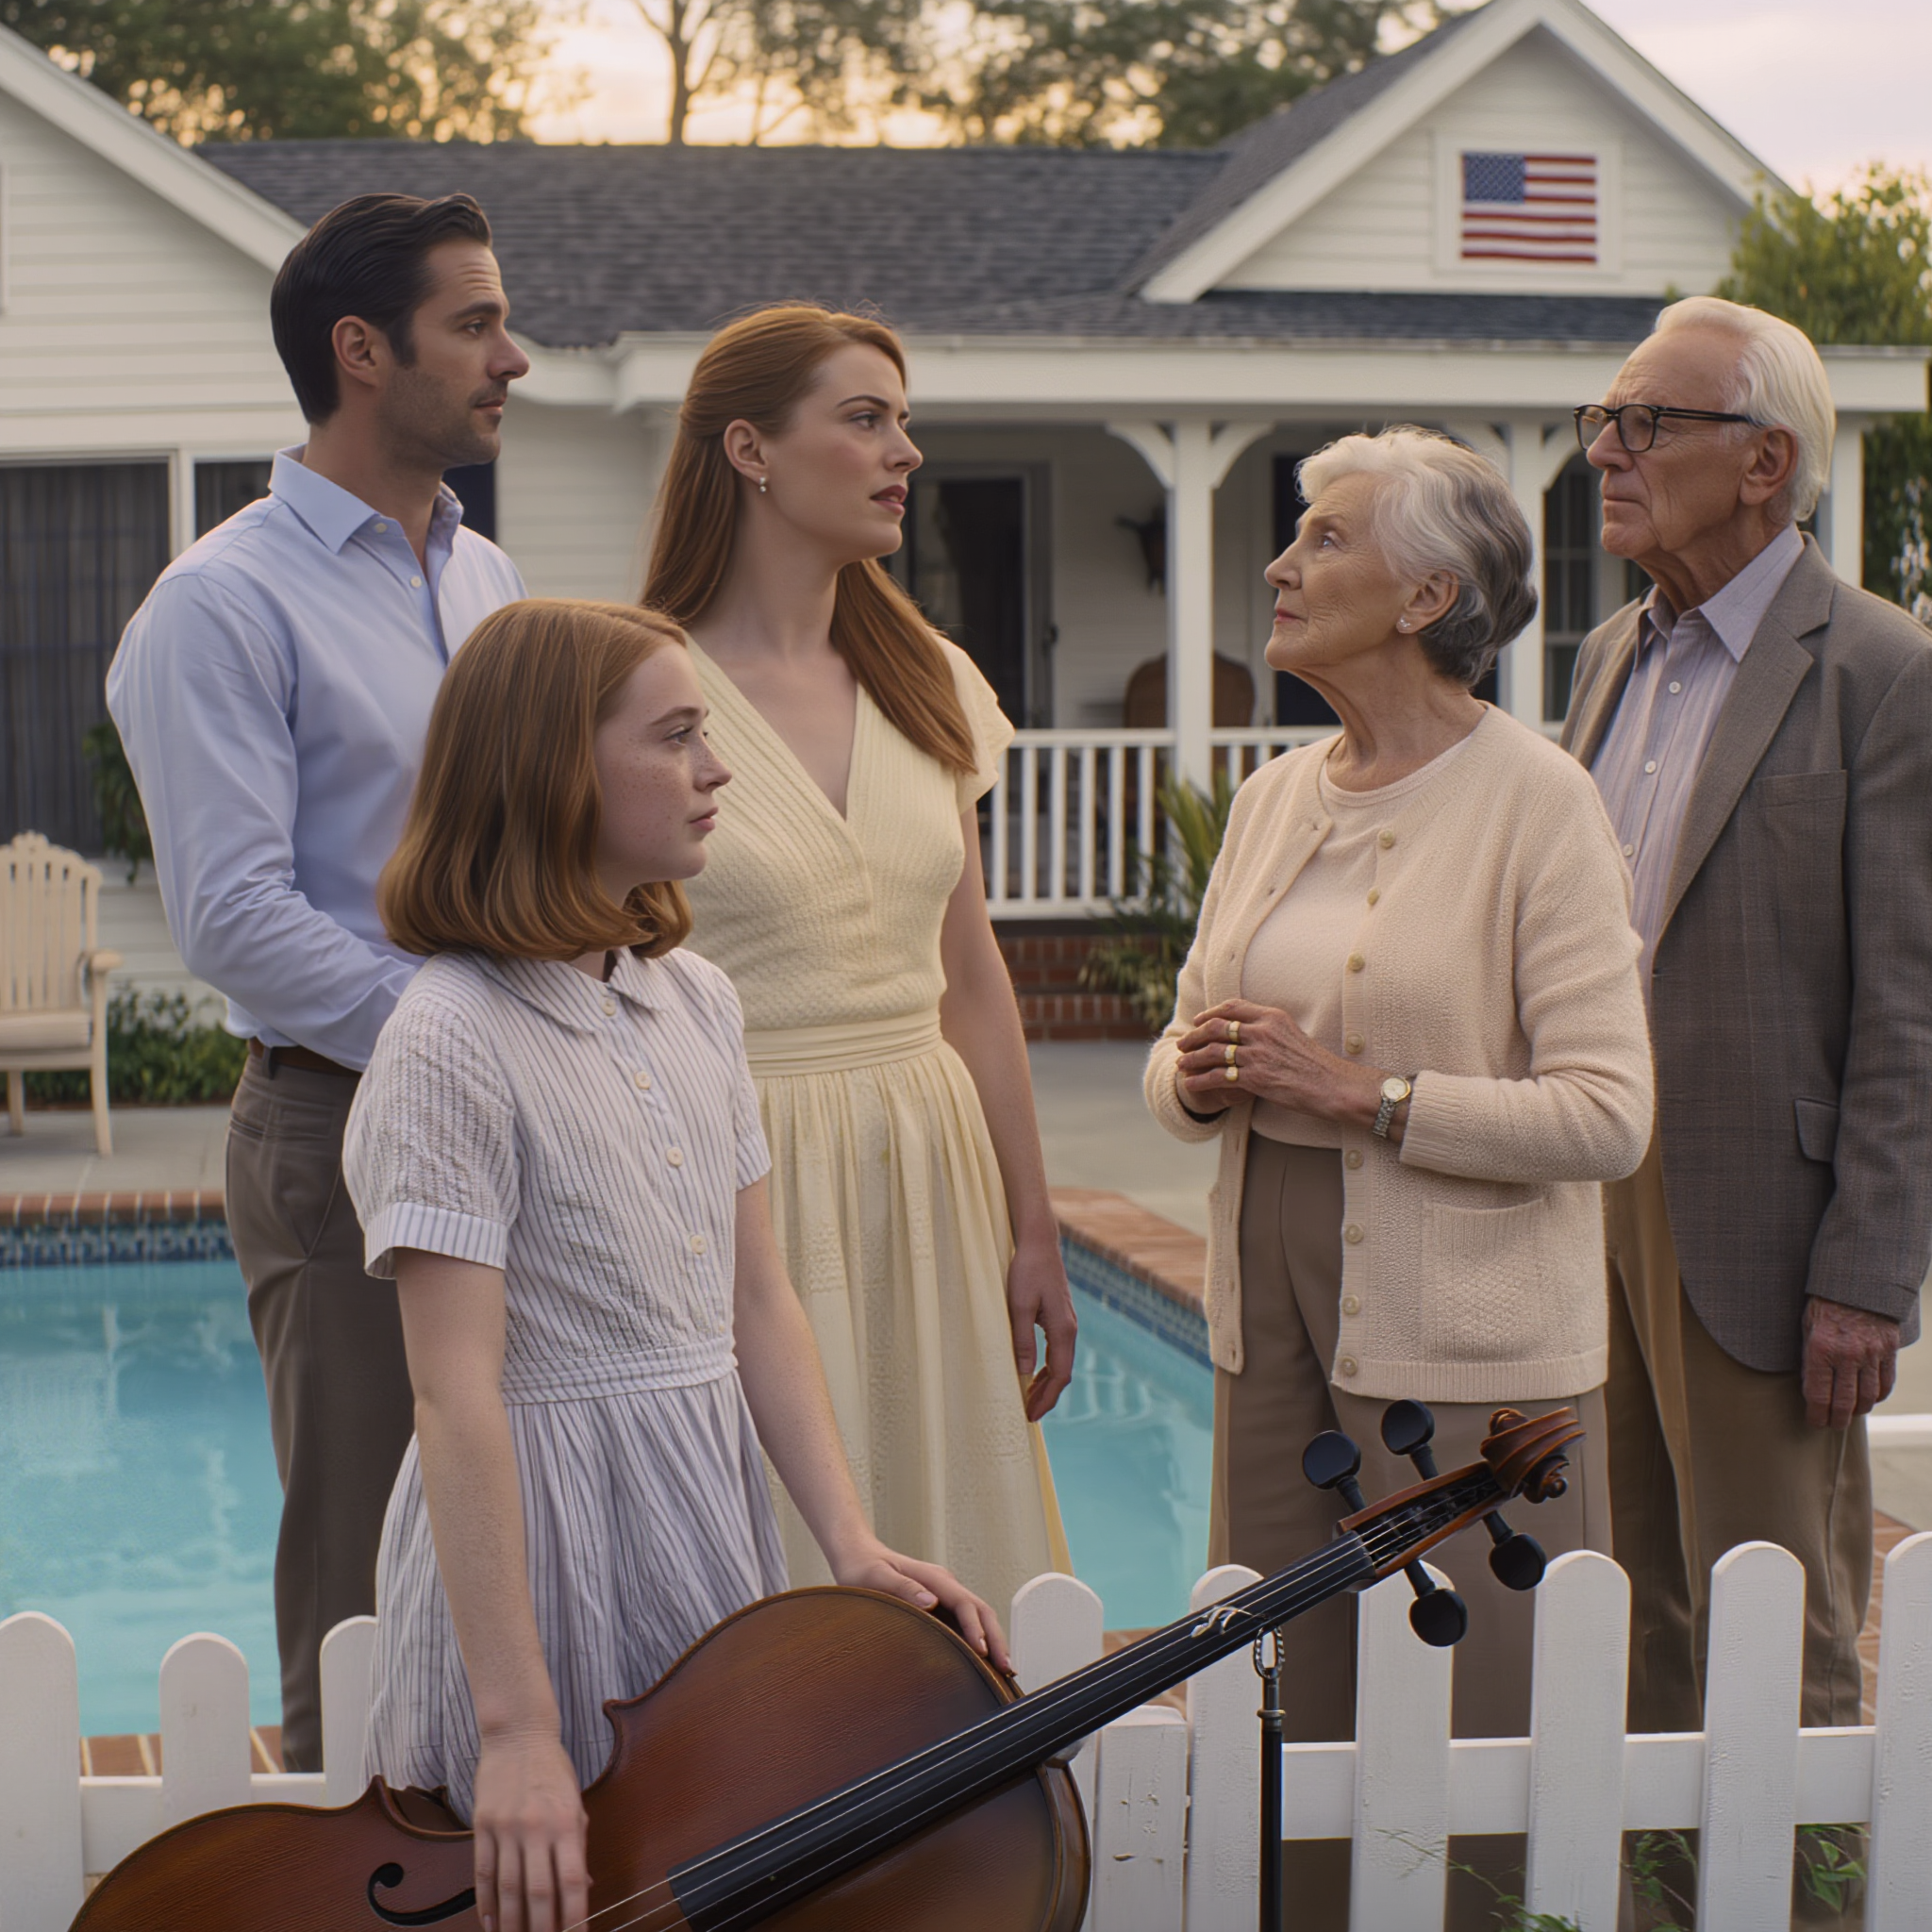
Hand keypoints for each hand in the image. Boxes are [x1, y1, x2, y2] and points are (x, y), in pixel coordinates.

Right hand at [469, 1729, 587, 1931]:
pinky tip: (489, 1922)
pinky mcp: (482, 1825)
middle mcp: (537, 1827)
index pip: (573, 1881)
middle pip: (539, 1892)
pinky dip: (485, 1902)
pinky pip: (483, 1872)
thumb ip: (578, 1845)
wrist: (518, 1734)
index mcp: (567, 1822)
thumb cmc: (553, 1769)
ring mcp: (507, 1827)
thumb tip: (585, 1887)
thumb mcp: (575, 1802)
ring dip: (512, 1923)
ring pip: (508, 1888)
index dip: (575, 1916)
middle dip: (542, 1929)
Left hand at [830, 1540, 1013, 1675]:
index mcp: (934, 1577)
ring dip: (993, 1639)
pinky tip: (983, 1656)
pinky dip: (981, 1636)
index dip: (976, 1629)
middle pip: (981, 1610)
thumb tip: (932, 1603)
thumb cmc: (863, 1569)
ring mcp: (945, 1592)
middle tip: (1007, 1670)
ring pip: (979, 1615)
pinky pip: (968, 1619)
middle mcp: (945, 1583)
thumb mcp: (877, 1578)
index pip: (965, 1603)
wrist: (857, 1554)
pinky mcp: (941, 1601)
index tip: (982, 1652)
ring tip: (1003, 1669)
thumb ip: (904, 1589)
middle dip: (997, 1639)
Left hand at [1008, 1229, 1076, 1420]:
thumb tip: (1023, 1373)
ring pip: (1060, 1362)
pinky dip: (1046, 1367)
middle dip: (1047, 1396)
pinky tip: (1033, 1372)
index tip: (1031, 1415)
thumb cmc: (1027, 1271)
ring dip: (1046, 1383)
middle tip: (1028, 1414)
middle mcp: (1070, 1329)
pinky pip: (1057, 1350)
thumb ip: (1022, 1340)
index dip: (1046, 1398)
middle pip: (1062, 1372)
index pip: (1060, 1375)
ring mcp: (1066, 1323)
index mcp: (1063, 1330)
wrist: (1039, 1243)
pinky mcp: (1059, 1316)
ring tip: (1029, 1399)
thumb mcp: (1019, 1306)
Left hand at [1176, 999, 1376, 1125]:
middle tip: (1183, 1044)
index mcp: (1271, 1017)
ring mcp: (1257, 1054)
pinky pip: (1218, 1077)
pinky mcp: (1254, 1077)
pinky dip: (1200, 1080)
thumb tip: (1251, 1032)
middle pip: (1216, 1027)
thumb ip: (1270, 1030)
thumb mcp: (1293, 1035)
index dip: (1210, 1013)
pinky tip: (1190, 1084)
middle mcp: (1261, 1031)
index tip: (1199, 1020)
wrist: (1332, 1085)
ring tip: (1181, 1065)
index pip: (1232, 1007)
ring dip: (1191, 1058)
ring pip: (1212, 1052)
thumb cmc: (1315, 1064)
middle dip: (1194, 1036)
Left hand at [1801, 1296, 1899, 1429]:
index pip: (1819, 1395)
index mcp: (1820, 1349)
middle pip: (1844, 1402)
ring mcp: (1871, 1354)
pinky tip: (1868, 1399)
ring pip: (1868, 1397)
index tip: (1814, 1421)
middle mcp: (1847, 1355)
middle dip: (1836, 1419)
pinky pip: (1885, 1384)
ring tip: (1849, 1415)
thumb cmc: (1825, 1304)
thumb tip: (1811, 1387)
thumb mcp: (1807, 1327)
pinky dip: (1877, 1397)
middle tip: (1831, 1425)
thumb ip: (1810, 1357)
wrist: (1857, 1282)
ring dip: (1858, 1411)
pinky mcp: (1889, 1351)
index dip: (1816, 1415)